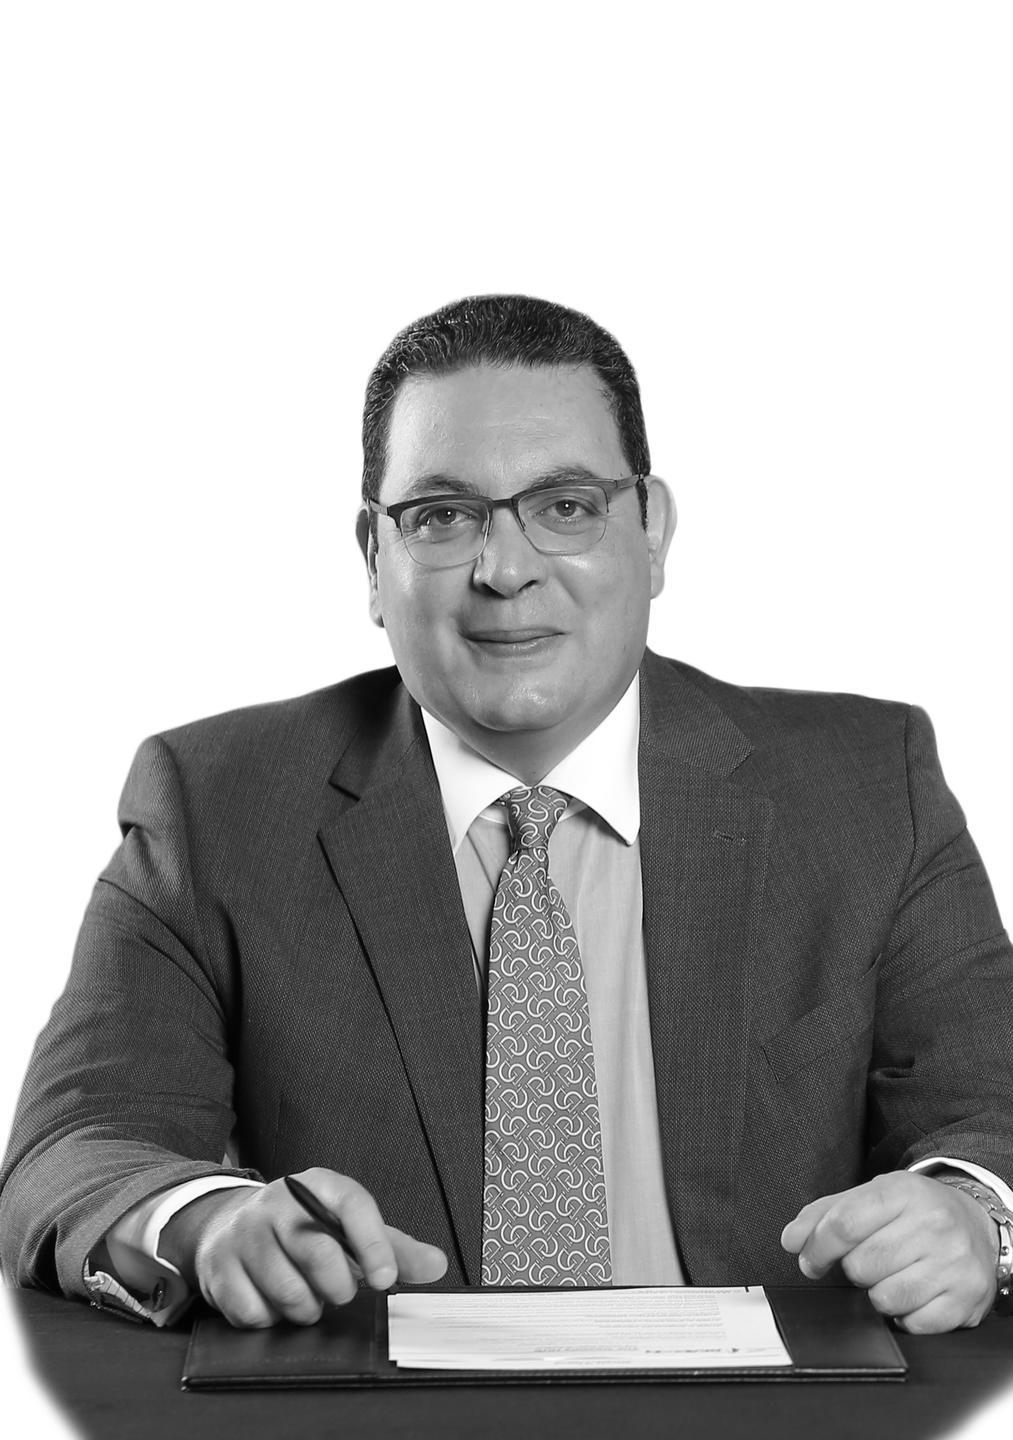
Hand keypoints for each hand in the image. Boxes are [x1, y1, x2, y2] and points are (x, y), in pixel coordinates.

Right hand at [161, 1168, 447, 1327]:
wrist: (234, 1227)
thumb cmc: (307, 1231)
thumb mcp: (349, 1229)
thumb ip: (393, 1249)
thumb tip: (437, 1266)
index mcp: (319, 1186)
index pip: (352, 1205)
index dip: (373, 1243)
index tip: (384, 1280)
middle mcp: (278, 1202)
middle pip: (317, 1251)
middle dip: (336, 1287)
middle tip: (338, 1293)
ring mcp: (244, 1232)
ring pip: (285, 1289)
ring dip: (304, 1308)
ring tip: (307, 1298)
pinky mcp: (218, 1266)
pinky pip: (252, 1311)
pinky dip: (270, 1319)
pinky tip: (272, 1303)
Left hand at [780, 1172, 997, 1331]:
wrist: (976, 1223)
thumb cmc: (916, 1211)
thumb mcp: (871, 1197)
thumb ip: (824, 1214)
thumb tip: (792, 1240)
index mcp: (903, 1192)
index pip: (844, 1224)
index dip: (817, 1247)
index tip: (809, 1258)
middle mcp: (934, 1224)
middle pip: (861, 1265)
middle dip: (853, 1269)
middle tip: (869, 1260)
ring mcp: (953, 1263)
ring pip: (884, 1298)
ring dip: (878, 1293)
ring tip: (892, 1275)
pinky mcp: (967, 1298)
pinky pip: (914, 1324)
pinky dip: (906, 1316)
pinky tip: (914, 1294)